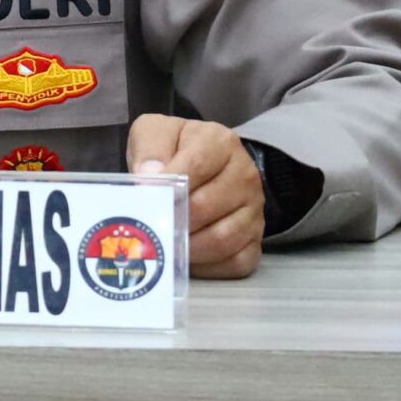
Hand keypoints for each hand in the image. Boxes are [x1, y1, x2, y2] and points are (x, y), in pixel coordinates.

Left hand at [127, 114, 261, 278]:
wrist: (199, 167)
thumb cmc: (174, 151)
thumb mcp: (155, 133)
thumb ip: (149, 147)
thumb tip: (148, 175)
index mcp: (222, 143)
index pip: (196, 166)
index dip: (167, 186)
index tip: (145, 196)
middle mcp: (245, 175)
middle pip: (205, 207)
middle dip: (172, 219)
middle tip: (151, 224)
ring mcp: (254, 210)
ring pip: (222, 240)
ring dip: (187, 247)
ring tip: (166, 242)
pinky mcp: (255, 240)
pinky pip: (236, 262)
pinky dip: (208, 267)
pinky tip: (187, 258)